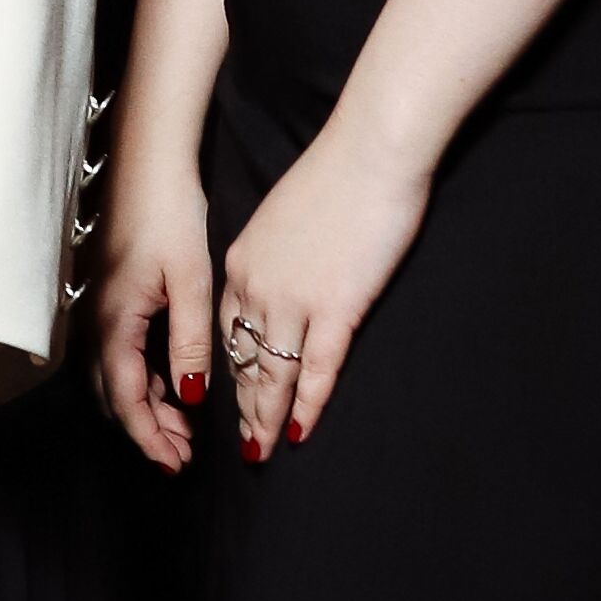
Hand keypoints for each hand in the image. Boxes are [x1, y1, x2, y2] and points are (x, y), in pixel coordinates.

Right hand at [90, 177, 215, 477]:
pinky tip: (175, 386)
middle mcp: (99, 325)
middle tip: (184, 454)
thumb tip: (192, 399)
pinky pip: (122, 357)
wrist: (147, 167)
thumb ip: (188, 345)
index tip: (175, 465)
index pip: (126, 401)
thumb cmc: (168, 217)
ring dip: (148, 409)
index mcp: (116, 325)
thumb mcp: (189, 283)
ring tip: (184, 429)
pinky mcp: (111, 301)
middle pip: (116, 398)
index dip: (150, 438)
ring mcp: (101, 313)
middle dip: (148, 431)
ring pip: (118, 380)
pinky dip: (146, 382)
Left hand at [214, 123, 430, 457]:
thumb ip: (279, 254)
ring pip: (272, 374)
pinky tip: (301, 431)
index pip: (228, 329)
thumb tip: (288, 275)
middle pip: (243, 360)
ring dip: (267, 417)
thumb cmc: (339, 175)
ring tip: (265, 449)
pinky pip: (316, 370)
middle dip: (243, 406)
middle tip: (244, 442)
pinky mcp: (336, 308)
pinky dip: (308, 405)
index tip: (233, 395)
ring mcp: (294, 300)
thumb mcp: (285, 216)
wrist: (371, 150)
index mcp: (242, 261)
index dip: (231, 368)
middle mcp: (256, 285)